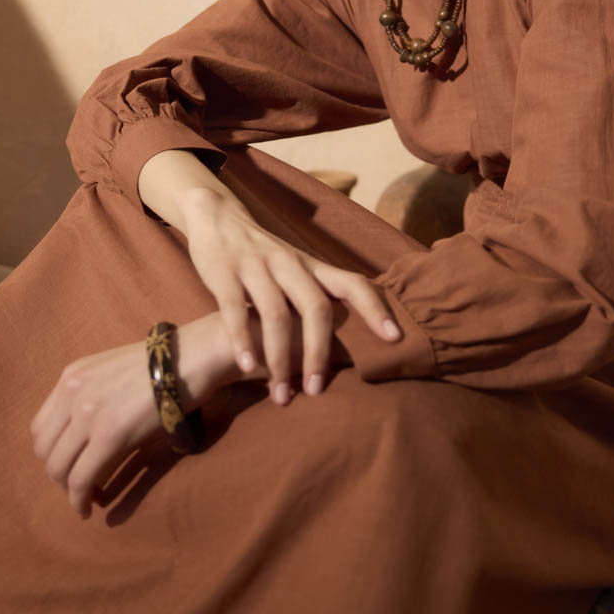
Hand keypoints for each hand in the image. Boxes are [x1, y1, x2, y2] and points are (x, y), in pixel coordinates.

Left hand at [30, 315, 238, 517]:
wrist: (191, 357)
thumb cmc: (163, 364)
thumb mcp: (115, 372)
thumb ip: (94, 395)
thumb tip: (88, 435)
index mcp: (71, 376)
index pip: (41, 427)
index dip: (52, 454)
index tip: (71, 466)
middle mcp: (71, 392)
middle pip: (45, 450)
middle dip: (58, 475)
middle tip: (80, 487)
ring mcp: (88, 413)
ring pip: (58, 468)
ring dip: (68, 490)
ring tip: (87, 499)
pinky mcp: (109, 435)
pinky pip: (81, 479)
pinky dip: (79, 501)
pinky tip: (89, 509)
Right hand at [179, 185, 399, 406]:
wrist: (219, 218)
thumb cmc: (265, 258)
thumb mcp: (298, 270)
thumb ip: (319, 297)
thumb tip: (351, 344)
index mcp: (313, 266)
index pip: (354, 283)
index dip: (376, 309)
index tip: (395, 339)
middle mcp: (290, 264)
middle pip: (316, 308)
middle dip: (318, 353)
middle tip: (316, 391)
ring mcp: (257, 267)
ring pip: (275, 314)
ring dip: (279, 358)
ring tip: (281, 395)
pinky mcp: (226, 273)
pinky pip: (236, 309)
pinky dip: (242, 340)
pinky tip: (247, 366)